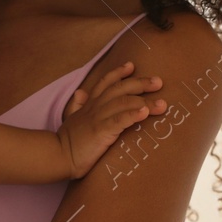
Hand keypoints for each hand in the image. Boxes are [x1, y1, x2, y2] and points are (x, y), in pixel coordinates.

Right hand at [57, 61, 165, 177]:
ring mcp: (98, 118)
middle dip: (140, 83)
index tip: (132, 65)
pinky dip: (133, 115)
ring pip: (124, 103)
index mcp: (90, 104)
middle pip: (120, 89)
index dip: (118, 73)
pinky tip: (145, 112)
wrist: (58, 156)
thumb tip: (80, 92)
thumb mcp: (71, 119)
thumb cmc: (68, 141)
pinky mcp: (100, 131)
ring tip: (162, 103)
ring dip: (145, 102)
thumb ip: (77, 105)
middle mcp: (95, 107)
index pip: (105, 82)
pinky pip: (119, 120)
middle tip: (158, 82)